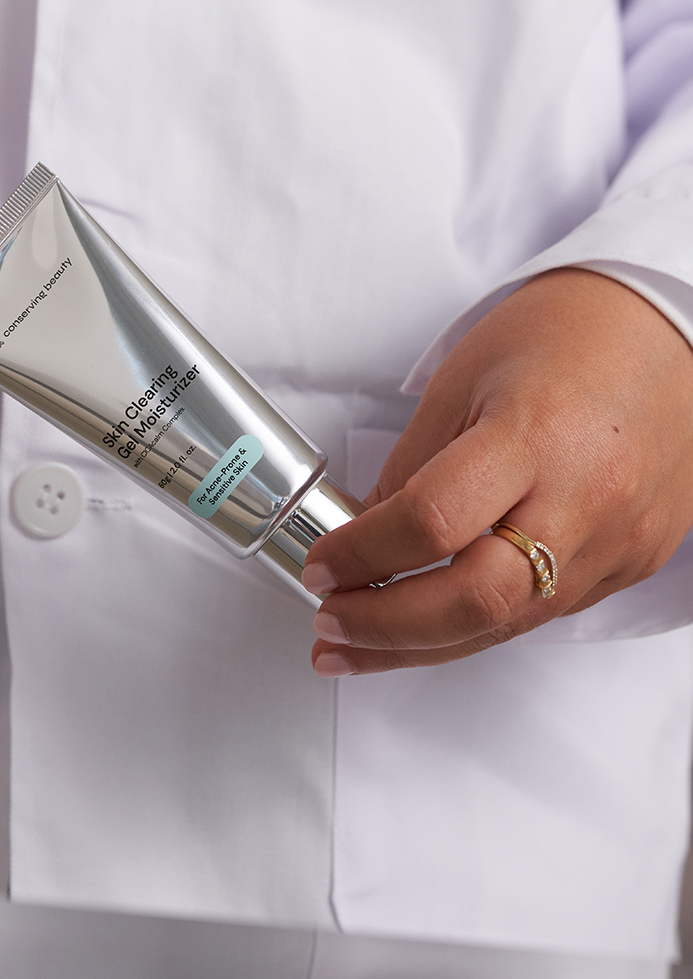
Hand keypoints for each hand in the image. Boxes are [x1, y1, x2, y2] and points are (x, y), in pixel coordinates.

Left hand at [301, 268, 692, 672]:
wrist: (669, 332)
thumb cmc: (568, 337)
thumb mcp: (462, 381)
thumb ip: (411, 468)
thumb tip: (362, 538)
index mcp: (534, 435)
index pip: (431, 522)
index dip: (362, 554)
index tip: (320, 565)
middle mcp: (585, 498)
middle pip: (475, 601)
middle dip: (385, 627)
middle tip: (329, 624)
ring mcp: (617, 541)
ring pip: (506, 625)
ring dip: (419, 645)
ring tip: (355, 646)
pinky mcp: (631, 564)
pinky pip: (542, 614)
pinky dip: (475, 625)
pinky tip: (425, 627)